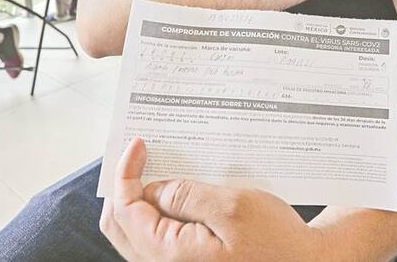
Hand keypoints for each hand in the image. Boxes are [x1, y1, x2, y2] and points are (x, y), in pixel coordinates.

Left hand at [101, 139, 324, 261]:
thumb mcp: (233, 207)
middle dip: (125, 186)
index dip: (126, 172)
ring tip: (154, 170)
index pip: (126, 209)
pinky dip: (154, 213)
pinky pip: (154, 239)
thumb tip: (152, 189)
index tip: (139, 145)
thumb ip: (186, 197)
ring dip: (138, 200)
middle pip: (121, 224)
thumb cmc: (275, 241)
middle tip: (138, 157)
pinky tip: (173, 193)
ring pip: (135, 232)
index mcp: (170, 253)